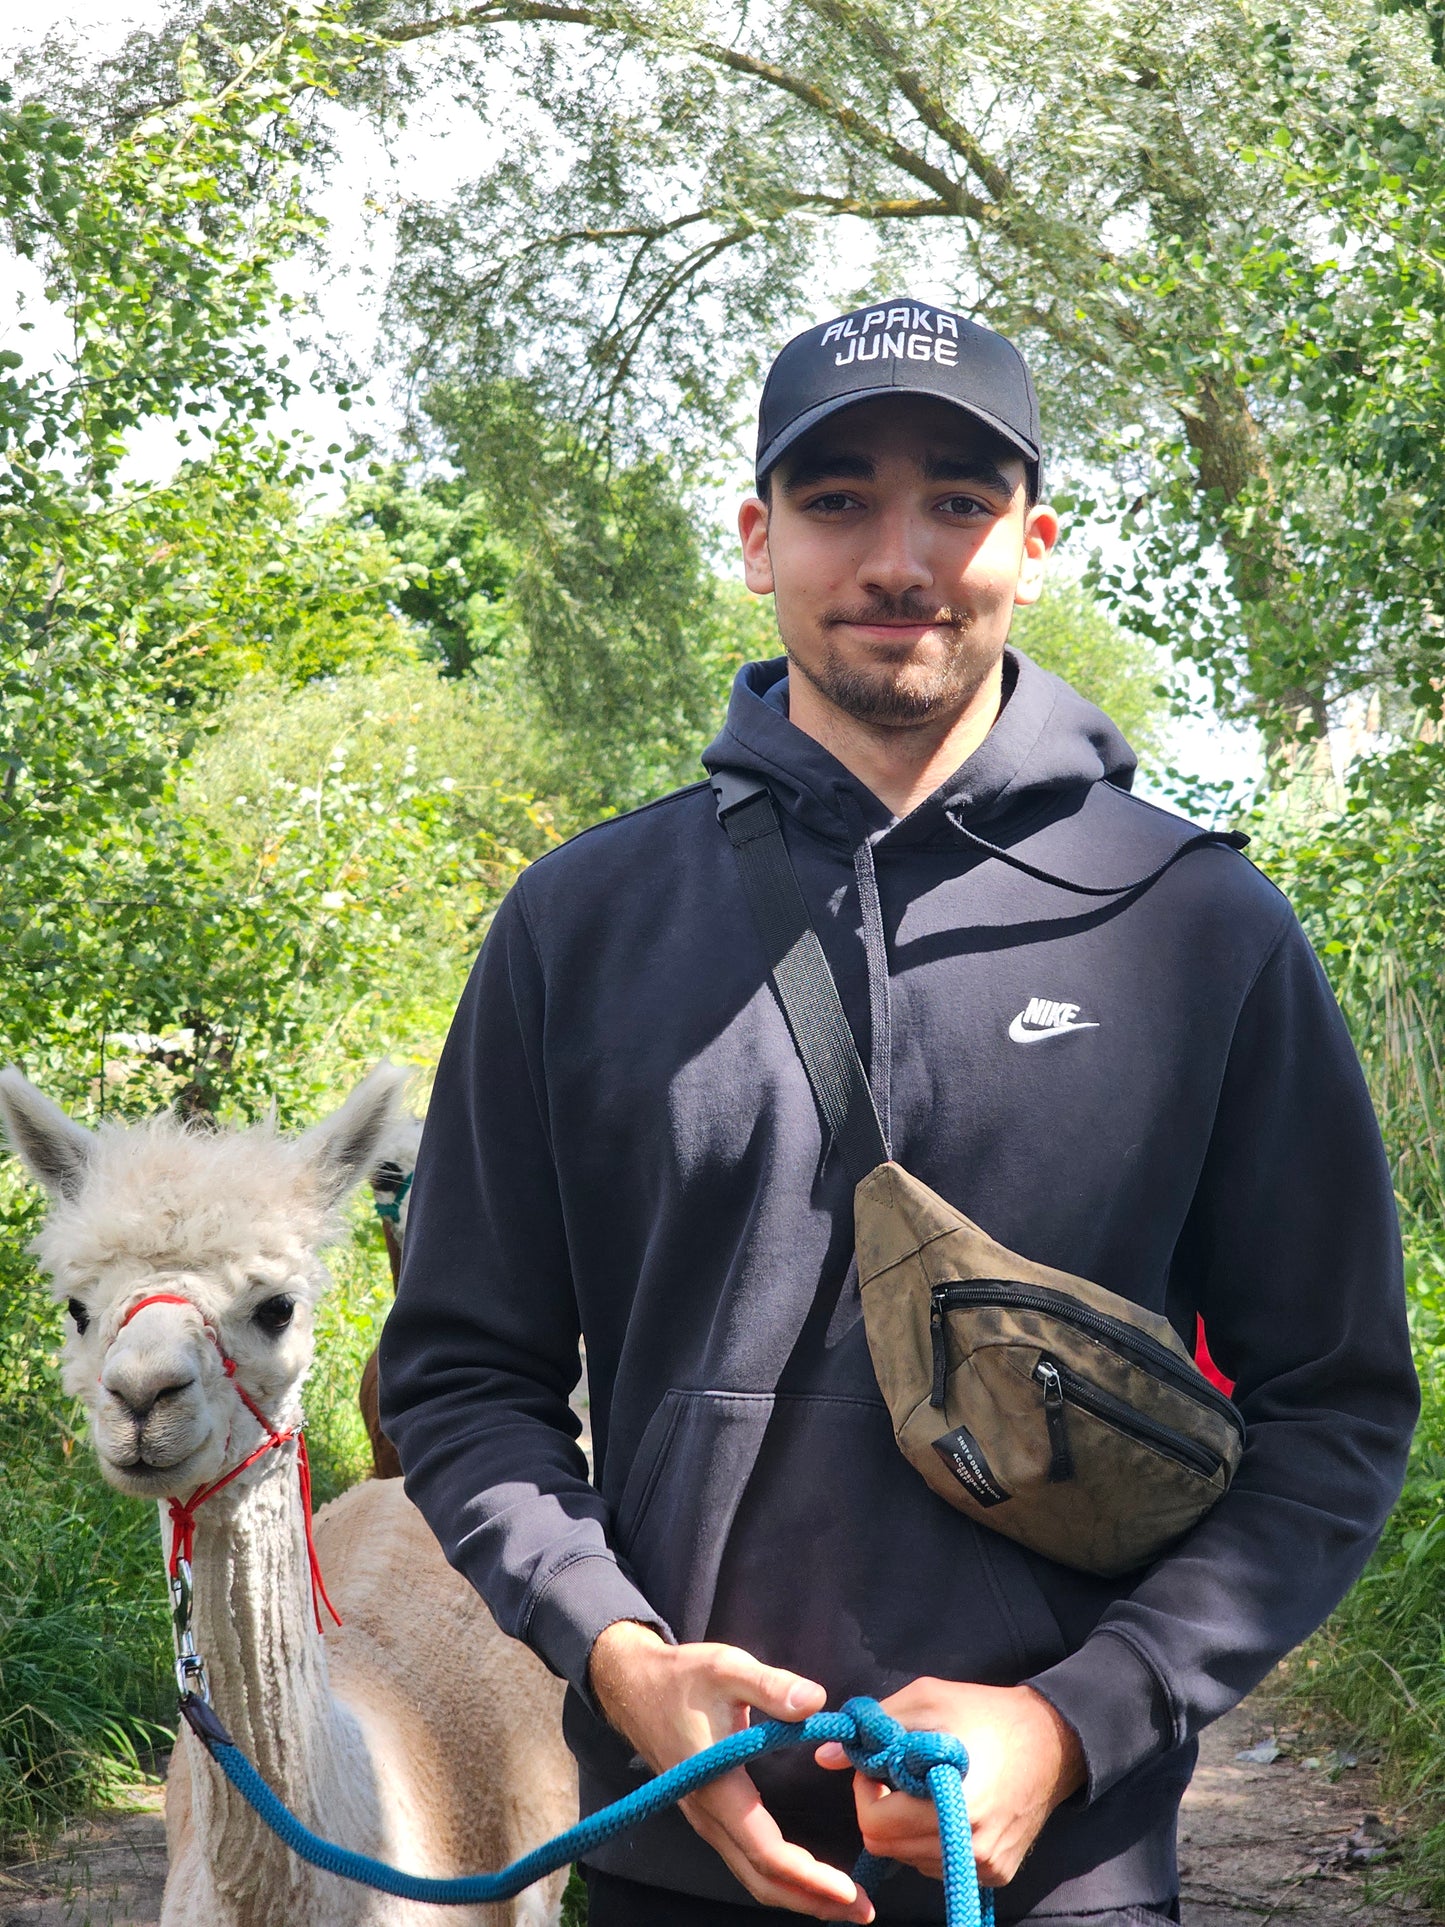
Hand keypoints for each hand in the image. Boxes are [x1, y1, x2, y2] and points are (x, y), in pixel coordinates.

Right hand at [588, 1621, 874, 1921]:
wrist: (633, 1686)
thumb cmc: (683, 1677)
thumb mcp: (728, 1668)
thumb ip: (773, 1686)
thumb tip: (816, 1701)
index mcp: (719, 1788)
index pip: (766, 1851)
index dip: (809, 1877)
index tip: (849, 1891)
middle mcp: (709, 1816)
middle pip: (761, 1880)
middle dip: (812, 1901)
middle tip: (863, 1912)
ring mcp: (706, 1819)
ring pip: (752, 1876)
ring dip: (798, 1894)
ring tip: (843, 1902)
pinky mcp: (708, 1814)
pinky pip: (745, 1860)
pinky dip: (780, 1876)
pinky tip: (807, 1873)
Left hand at [815, 1679, 1084, 1887]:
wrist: (1054, 1741)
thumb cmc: (986, 1713)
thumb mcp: (928, 1701)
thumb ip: (877, 1728)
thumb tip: (825, 1757)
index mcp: (956, 1807)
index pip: (877, 1827)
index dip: (865, 1793)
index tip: (879, 1766)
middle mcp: (973, 1850)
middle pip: (889, 1848)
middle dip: (880, 1810)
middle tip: (896, 1775)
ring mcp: (987, 1868)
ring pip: (910, 1859)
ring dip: (904, 1826)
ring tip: (925, 1786)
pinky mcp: (996, 1875)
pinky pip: (937, 1864)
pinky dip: (928, 1838)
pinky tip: (946, 1805)